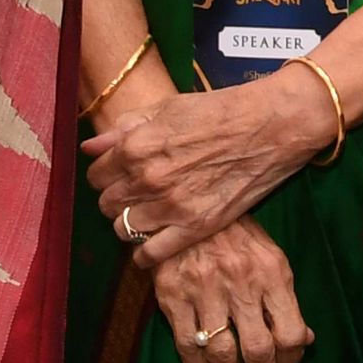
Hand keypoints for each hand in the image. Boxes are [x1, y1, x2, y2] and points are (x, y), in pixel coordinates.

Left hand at [84, 71, 336, 267]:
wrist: (273, 125)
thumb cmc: (222, 109)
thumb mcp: (169, 107)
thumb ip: (126, 127)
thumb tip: (90, 146)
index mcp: (136, 146)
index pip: (96, 174)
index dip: (106, 174)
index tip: (119, 175)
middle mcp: (147, 178)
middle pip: (107, 203)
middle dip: (116, 198)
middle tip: (135, 194)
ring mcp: (170, 206)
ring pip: (123, 229)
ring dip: (130, 223)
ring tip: (147, 215)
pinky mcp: (195, 227)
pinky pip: (151, 254)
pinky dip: (144, 255)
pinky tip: (151, 246)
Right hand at [146, 217, 313, 362]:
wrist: (186, 207)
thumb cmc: (237, 237)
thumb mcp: (272, 258)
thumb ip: (285, 300)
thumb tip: (305, 340)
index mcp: (271, 272)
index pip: (290, 330)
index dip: (292, 357)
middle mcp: (239, 283)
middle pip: (257, 348)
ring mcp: (203, 290)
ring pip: (221, 352)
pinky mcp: (172, 296)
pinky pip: (185, 344)